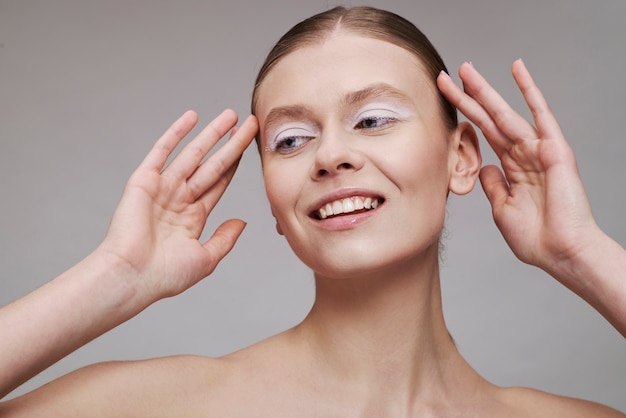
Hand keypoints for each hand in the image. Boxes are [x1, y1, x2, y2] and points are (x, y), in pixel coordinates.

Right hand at [98, 109, 257, 299]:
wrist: (132, 277)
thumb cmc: (164, 275)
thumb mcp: (206, 258)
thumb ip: (225, 238)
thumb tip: (242, 222)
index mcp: (193, 217)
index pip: (219, 182)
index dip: (235, 163)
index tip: (250, 146)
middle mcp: (179, 199)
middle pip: (213, 164)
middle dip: (232, 143)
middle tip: (250, 122)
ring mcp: (162, 188)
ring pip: (193, 154)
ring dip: (212, 133)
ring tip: (231, 115)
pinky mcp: (143, 181)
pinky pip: (162, 151)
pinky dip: (176, 133)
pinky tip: (192, 117)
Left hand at [437, 60, 598, 274]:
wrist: (561, 253)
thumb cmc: (536, 238)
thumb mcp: (502, 209)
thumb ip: (492, 185)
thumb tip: (484, 167)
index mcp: (512, 168)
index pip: (483, 133)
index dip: (465, 115)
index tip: (446, 98)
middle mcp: (524, 154)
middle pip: (489, 118)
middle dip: (469, 96)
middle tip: (451, 73)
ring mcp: (538, 149)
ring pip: (505, 113)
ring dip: (485, 91)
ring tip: (466, 69)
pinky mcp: (554, 149)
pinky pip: (540, 114)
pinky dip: (529, 91)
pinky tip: (517, 69)